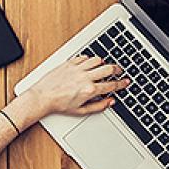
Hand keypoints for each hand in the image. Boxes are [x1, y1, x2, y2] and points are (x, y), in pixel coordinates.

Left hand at [13, 55, 129, 122]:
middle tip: (119, 71)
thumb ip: (99, 106)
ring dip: (103, 63)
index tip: (126, 81)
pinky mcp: (69, 63)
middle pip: (108, 69)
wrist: (43, 97)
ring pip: (97, 60)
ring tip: (104, 66)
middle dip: (117, 69)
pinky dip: (89, 59)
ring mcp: (77, 69)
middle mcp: (85, 77)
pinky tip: (89, 64)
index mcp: (89, 90)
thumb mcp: (81, 111)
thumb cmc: (59, 105)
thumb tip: (110, 101)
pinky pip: (84, 57)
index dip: (122, 83)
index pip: (111, 85)